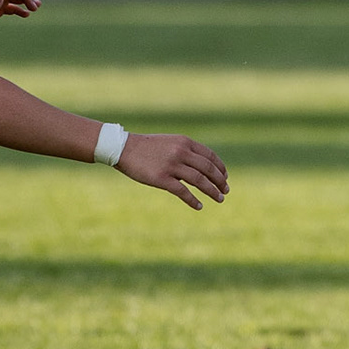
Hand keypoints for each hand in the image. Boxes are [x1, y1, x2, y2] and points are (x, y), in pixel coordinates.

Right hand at [114, 133, 229, 209]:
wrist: (123, 148)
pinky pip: (183, 192)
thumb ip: (186, 151)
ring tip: (220, 199)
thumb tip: (201, 166)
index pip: (210, 156)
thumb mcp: (170, 143)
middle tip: (226, 190)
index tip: (225, 177)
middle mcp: (181, 152)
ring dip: (212, 191)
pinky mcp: (162, 179)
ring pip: (200, 181)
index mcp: (185, 142)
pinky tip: (199, 206)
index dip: (221, 168)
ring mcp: (172, 165)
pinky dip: (193, 200)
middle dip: (220, 181)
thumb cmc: (147, 147)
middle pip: (208, 169)